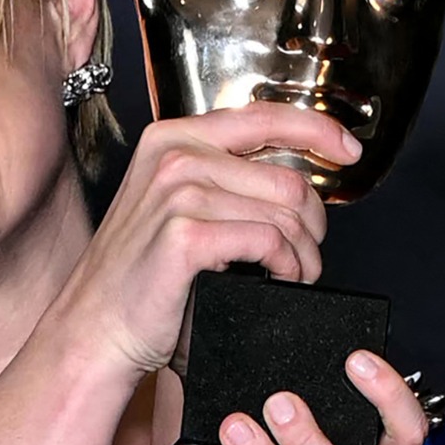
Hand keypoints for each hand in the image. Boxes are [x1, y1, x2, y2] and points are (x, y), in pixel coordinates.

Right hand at [42, 101, 361, 377]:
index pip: (266, 116)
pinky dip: (286, 266)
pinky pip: (270, 241)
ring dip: (303, 253)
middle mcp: (175, 155)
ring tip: (291, 275)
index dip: (319, 131)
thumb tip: (294, 179)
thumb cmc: (141, 277)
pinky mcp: (186, 234)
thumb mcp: (178, 206)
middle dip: (312, 223)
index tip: (348, 149)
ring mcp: (178, 192)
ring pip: (285, 213)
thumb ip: (224, 177)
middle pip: (288, 178)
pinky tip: (276, 280)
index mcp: (174, 138)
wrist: (96, 328)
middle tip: (305, 255)